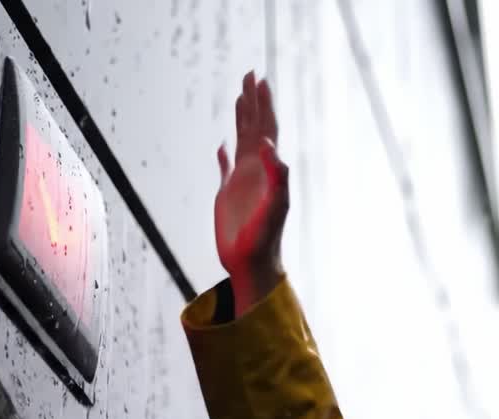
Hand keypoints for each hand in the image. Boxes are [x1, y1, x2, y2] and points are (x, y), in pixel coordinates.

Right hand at [215, 71, 288, 311]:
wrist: (252, 262)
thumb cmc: (266, 238)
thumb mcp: (276, 206)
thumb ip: (277, 176)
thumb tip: (268, 145)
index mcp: (266, 169)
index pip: (266, 129)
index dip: (264, 105)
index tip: (260, 80)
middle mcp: (255, 170)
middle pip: (254, 127)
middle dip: (253, 101)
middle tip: (250, 74)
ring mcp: (241, 181)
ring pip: (240, 141)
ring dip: (241, 118)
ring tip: (240, 97)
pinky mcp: (227, 195)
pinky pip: (224, 168)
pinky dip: (223, 155)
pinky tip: (222, 146)